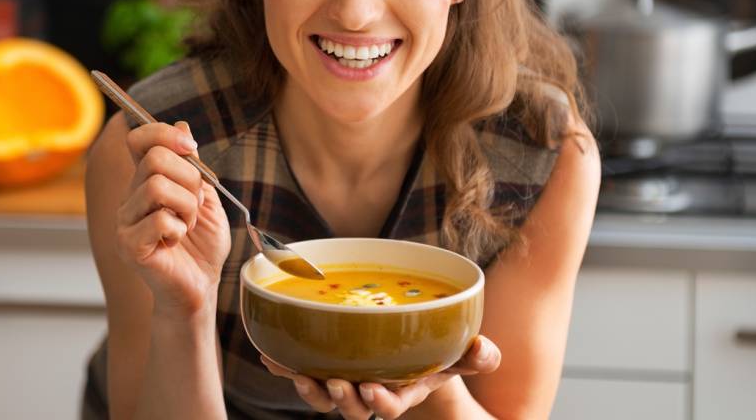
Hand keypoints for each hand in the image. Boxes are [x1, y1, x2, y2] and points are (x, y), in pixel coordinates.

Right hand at [117, 121, 231, 317]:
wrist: (201, 286)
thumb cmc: (202, 245)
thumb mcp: (206, 197)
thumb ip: (193, 165)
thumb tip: (182, 126)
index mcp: (145, 181)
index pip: (139, 139)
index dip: (164, 133)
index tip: (191, 148)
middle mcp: (130, 197)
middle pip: (155, 159)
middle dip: (189, 179)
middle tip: (195, 206)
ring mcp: (125, 221)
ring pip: (156, 186)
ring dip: (186, 207)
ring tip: (187, 225)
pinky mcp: (129, 246)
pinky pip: (158, 219)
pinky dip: (178, 229)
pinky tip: (176, 242)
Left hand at [261, 335, 500, 419]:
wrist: (409, 346)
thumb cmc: (435, 351)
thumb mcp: (457, 354)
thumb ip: (475, 356)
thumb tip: (486, 350)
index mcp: (400, 390)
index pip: (388, 406)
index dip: (380, 403)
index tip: (372, 390)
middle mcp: (370, 391)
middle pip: (351, 408)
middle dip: (342, 400)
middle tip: (337, 384)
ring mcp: (346, 380)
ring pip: (325, 397)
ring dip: (311, 389)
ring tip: (302, 376)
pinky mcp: (325, 365)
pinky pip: (302, 370)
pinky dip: (285, 366)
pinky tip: (269, 355)